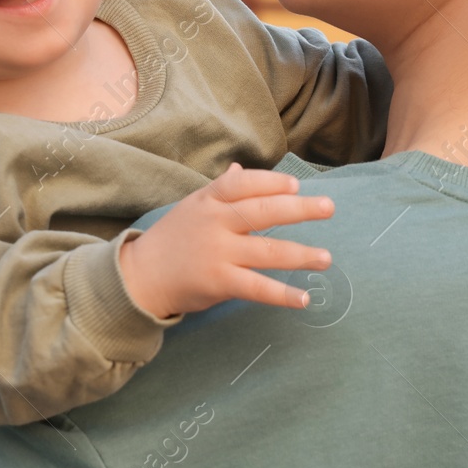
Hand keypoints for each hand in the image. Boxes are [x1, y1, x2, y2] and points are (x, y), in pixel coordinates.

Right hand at [117, 163, 334, 318]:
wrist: (139, 277)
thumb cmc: (172, 239)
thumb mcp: (192, 207)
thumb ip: (219, 190)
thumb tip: (239, 170)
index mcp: (208, 200)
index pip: (243, 184)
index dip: (271, 182)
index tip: (295, 185)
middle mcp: (215, 223)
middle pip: (262, 212)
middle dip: (299, 209)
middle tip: (329, 207)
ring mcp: (217, 252)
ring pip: (266, 250)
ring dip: (300, 254)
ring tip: (326, 257)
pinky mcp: (218, 282)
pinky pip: (257, 287)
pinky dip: (282, 294)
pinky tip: (304, 297)